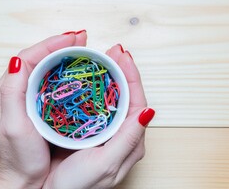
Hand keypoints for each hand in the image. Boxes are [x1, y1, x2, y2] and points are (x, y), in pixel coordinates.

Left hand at [0, 32, 86, 188]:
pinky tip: (77, 69)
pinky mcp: (38, 104)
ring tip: (82, 47)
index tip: (73, 39)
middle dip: (60, 45)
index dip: (51, 44)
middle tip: (82, 38)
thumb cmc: (19, 157)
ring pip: (46, 67)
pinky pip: (52, 80)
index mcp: (6, 91)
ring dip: (64, 55)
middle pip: (38, 58)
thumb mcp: (13, 126)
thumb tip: (16, 60)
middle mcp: (14, 89)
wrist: (24, 179)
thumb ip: (12, 93)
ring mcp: (27, 96)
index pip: (29, 57)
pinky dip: (65, 70)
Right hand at [42, 44, 154, 188]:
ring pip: (113, 97)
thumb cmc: (79, 185)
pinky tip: (89, 78)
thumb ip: (129, 139)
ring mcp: (108, 130)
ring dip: (111, 76)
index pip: (137, 100)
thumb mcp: (107, 164)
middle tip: (113, 52)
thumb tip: (148, 111)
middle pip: (127, 95)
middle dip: (122, 71)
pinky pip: (99, 103)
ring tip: (104, 59)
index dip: (131, 75)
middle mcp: (123, 132)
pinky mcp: (94, 129)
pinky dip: (97, 88)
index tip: (123, 56)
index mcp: (131, 139)